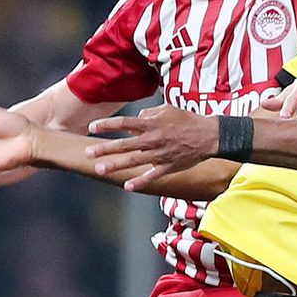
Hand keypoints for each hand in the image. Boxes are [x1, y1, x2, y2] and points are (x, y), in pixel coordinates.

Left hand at [86, 104, 211, 184]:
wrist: (209, 136)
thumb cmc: (188, 120)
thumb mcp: (168, 109)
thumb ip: (149, 112)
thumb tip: (137, 116)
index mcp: (152, 124)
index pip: (124, 123)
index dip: (107, 125)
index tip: (92, 127)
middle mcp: (153, 139)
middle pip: (124, 144)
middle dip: (104, 149)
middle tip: (87, 153)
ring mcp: (160, 154)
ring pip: (133, 161)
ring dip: (115, 165)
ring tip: (99, 169)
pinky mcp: (168, 166)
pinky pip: (152, 176)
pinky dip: (140, 182)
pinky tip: (127, 187)